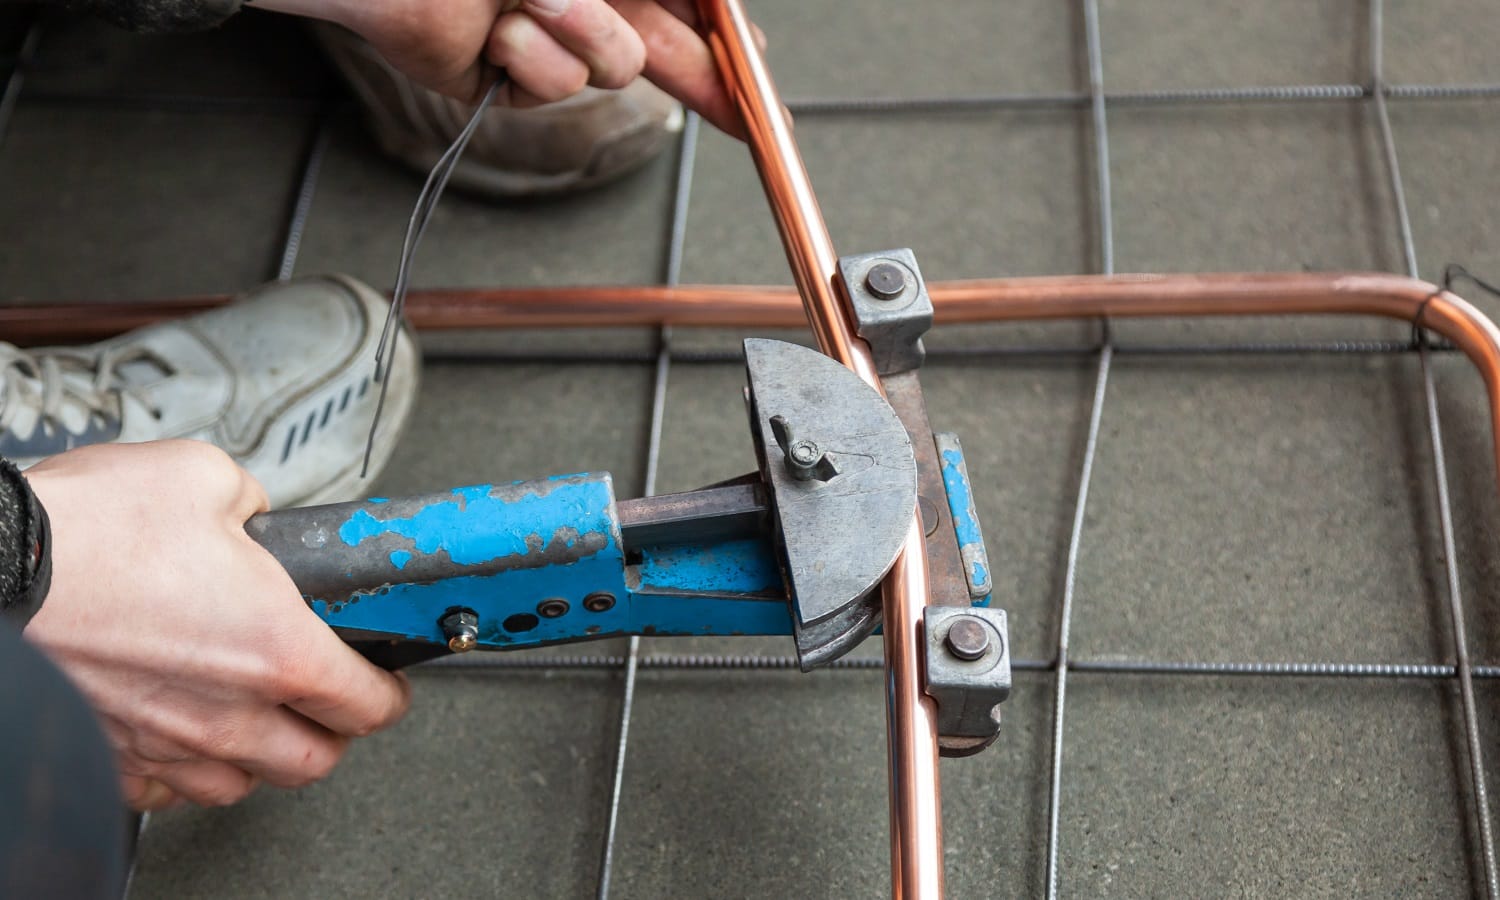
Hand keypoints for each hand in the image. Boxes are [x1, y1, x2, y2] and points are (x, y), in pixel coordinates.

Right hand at [23, 441, 410, 809]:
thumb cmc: (84, 529)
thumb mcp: (205, 478)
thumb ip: (257, 509)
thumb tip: (259, 519)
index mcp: (275, 647)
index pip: (368, 701)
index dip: (388, 689)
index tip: (385, 679)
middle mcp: (228, 710)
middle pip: (315, 759)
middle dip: (333, 730)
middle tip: (329, 699)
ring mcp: (167, 743)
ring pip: (244, 783)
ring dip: (264, 754)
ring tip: (261, 716)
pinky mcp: (112, 759)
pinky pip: (171, 792)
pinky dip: (189, 770)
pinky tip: (188, 733)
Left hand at [262, 0, 755, 136]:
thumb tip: (718, 4)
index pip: (683, 4)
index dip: (727, 37)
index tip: (757, 63)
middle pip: (667, 53)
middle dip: (711, 82)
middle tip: (751, 118)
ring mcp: (544, 38)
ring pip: (613, 72)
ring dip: (582, 31)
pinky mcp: (505, 79)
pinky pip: (553, 88)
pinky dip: (529, 57)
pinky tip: (497, 25)